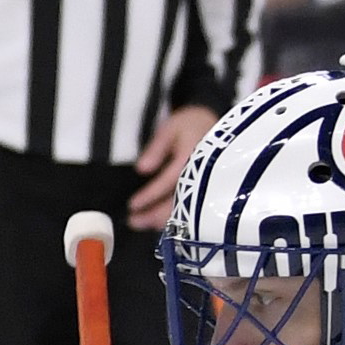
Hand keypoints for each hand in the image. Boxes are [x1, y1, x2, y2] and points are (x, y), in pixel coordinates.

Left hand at [130, 101, 218, 224]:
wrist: (212, 120)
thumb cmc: (189, 123)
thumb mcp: (170, 128)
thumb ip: (156, 148)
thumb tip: (142, 169)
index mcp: (195, 156)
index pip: (170, 180)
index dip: (150, 194)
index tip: (132, 205)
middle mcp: (203, 173)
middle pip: (179, 200)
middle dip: (155, 214)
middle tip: (133, 222)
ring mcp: (208, 182)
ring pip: (187, 208)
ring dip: (164, 219)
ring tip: (143, 224)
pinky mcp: (208, 188)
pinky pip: (193, 206)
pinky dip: (176, 216)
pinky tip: (161, 222)